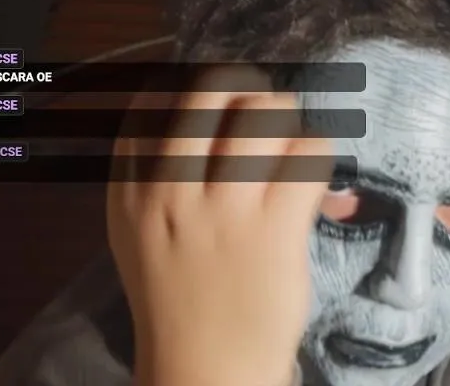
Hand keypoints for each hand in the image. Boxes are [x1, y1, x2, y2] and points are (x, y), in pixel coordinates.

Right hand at [108, 67, 332, 385]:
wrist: (203, 372)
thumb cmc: (180, 301)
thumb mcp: (139, 233)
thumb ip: (152, 176)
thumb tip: (194, 117)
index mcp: (131, 191)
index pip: (154, 102)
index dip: (195, 90)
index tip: (222, 108)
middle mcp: (170, 191)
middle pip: (211, 91)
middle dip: (248, 92)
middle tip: (265, 117)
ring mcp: (223, 209)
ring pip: (263, 115)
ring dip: (288, 119)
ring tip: (291, 146)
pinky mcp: (273, 229)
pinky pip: (307, 154)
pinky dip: (318, 151)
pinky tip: (312, 179)